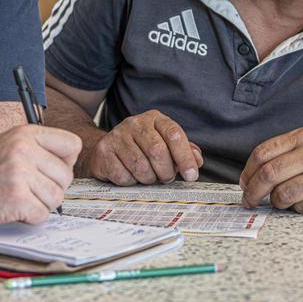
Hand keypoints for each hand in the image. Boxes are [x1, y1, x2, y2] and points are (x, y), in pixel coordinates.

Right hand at [0, 125, 80, 227]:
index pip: (72, 144)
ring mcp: (20, 173)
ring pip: (56, 198)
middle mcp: (24, 149)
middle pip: (66, 176)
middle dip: (51, 189)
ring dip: (40, 205)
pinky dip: (29, 218)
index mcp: (24, 133)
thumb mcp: (3, 144)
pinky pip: (42, 215)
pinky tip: (11, 210)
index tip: (49, 172)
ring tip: (17, 199)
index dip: (64, 163)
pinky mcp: (16, 198)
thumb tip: (65, 160)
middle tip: (29, 191)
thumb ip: (34, 147)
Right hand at [83, 110, 202, 184]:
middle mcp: (135, 123)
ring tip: (147, 176)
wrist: (105, 149)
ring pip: (140, 167)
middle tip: (166, 178)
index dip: (185, 157)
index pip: (174, 134)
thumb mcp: (164, 145)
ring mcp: (117, 136)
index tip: (191, 175)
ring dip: (148, 179)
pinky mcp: (104, 151)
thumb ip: (183, 150)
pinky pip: (123, 175)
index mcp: (154, 119)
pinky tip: (130, 176)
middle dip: (165, 172)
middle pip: (157, 151)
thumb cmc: (140, 149)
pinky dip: (130, 182)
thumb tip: (197, 160)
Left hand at [239, 126, 302, 213]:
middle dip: (252, 192)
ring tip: (280, 202)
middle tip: (249, 201)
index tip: (244, 182)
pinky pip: (301, 206)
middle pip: (268, 175)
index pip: (263, 153)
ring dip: (275, 202)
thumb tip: (255, 170)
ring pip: (282, 194)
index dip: (248, 171)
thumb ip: (289, 149)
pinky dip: (296, 208)